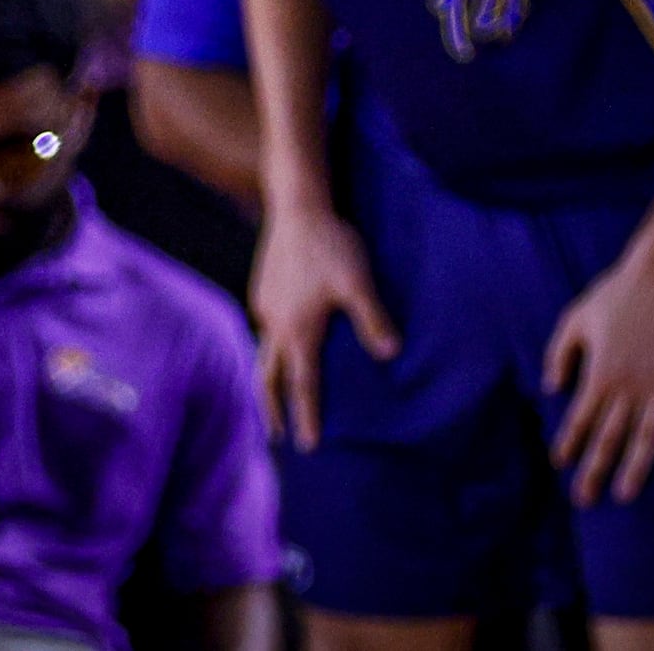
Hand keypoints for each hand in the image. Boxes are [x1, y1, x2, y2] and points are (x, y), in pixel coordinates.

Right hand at [250, 206, 398, 450]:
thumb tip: (390, 355)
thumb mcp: (358, 283)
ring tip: (272, 397)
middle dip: (273, 408)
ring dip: (268, 379)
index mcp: (298, 330)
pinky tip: (281, 345)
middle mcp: (276, 323)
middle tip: (276, 436)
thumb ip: (373, 319)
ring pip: (263, 351)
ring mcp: (265, 305)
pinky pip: (264, 329)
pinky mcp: (263, 289)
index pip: (302, 384)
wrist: (297, 207)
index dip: (307, 416)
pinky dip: (270, 350)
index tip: (308, 445)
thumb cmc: (331, 245)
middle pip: (269, 377)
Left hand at [544, 258, 653, 505]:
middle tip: (584, 499)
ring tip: (626, 493)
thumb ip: (560, 355)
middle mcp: (629, 384)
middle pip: (610, 435)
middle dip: (595, 468)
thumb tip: (550, 388)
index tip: (560, 464)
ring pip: (647, 433)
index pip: (581, 417)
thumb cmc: (614, 294)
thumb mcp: (574, 319)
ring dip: (635, 466)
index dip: (569, 441)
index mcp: (600, 371)